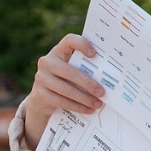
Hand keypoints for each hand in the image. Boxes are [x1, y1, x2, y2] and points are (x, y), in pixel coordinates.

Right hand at [21, 34, 104, 148]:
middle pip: (69, 71)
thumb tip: (112, 78)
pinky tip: (88, 110)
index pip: (69, 40)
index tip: (95, 55)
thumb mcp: (74, 72)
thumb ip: (86, 69)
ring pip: (65, 89)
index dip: (81, 44)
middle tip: (102, 92)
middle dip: (88, 83)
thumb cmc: (66, 81)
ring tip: (98, 104)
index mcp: (58, 52)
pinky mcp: (39, 94)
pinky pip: (61, 101)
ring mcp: (41, 78)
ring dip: (84, 98)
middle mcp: (47, 62)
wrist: (43, 99)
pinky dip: (77, 106)